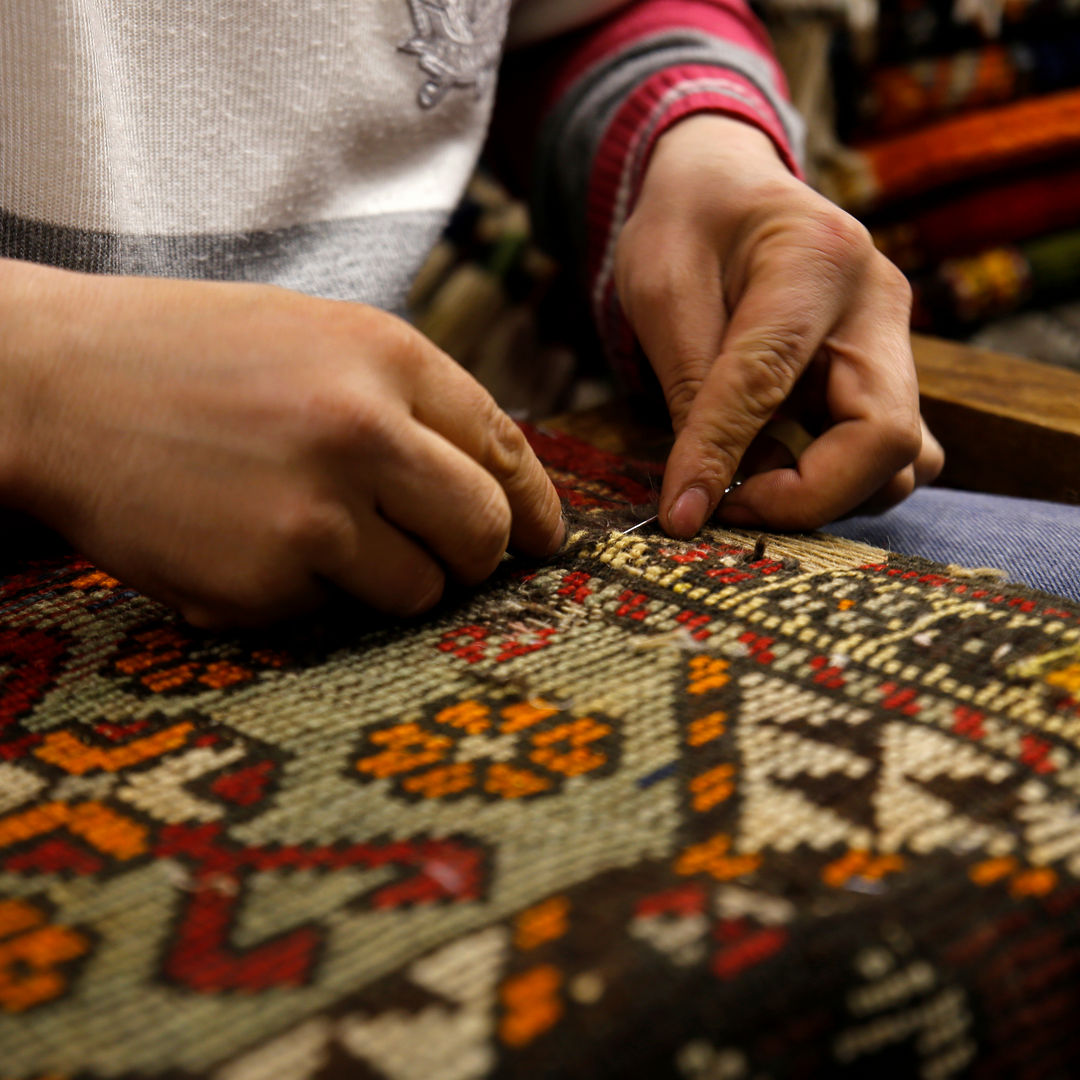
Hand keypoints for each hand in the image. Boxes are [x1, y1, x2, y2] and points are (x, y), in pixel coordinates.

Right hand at [0, 261, 563, 626]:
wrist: (51, 384)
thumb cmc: (189, 357)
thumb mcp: (318, 339)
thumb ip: (412, 403)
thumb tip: (496, 483)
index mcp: (388, 359)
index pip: (507, 451)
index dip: (535, 508)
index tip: (542, 541)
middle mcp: (365, 434)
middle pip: (482, 534)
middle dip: (474, 557)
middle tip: (446, 557)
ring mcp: (314, 515)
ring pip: (418, 590)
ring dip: (389, 579)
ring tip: (312, 531)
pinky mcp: (263, 584)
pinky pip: (330, 614)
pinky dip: (307, 595)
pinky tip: (248, 542)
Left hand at [614, 114, 943, 536]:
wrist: (729, 187)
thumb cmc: (688, 226)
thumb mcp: (662, 290)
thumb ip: (688, 388)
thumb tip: (694, 501)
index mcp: (814, 257)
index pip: (772, 378)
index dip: (722, 455)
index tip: (681, 514)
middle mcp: (878, 303)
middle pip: (884, 437)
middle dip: (803, 496)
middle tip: (726, 508)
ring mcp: (894, 342)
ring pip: (901, 460)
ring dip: (825, 494)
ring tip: (746, 484)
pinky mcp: (886, 376)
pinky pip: (888, 455)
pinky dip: (838, 481)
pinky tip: (776, 467)